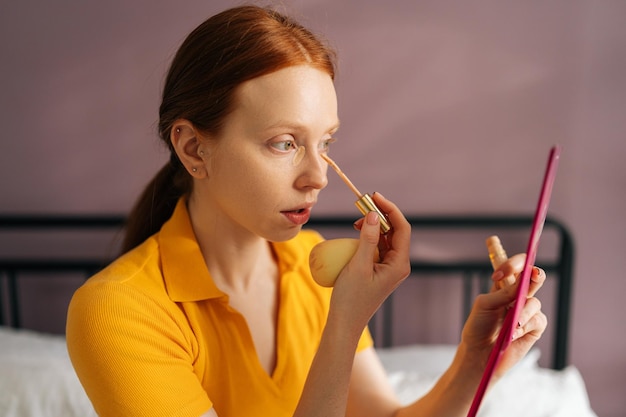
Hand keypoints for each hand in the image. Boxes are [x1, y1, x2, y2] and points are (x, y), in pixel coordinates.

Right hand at [329, 193, 410, 329]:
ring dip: (374, 225)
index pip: (402, 228)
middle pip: (395, 231)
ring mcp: (389, 268)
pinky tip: (356, 234)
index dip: (390, 209)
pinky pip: (378, 247)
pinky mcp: (379, 270)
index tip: (374, 197)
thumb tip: (373, 215)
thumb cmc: (351, 298)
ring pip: (386, 237)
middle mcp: (399, 265)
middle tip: (362, 205)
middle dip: (380, 215)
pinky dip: (369, 236)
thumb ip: (367, 239)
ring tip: (356, 220)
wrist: (345, 322)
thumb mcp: (358, 266)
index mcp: (400, 264)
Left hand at [460, 254, 547, 378]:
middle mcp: (516, 295)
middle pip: (531, 276)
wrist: (480, 355)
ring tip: (510, 325)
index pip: (509, 264)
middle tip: (532, 273)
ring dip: (522, 311)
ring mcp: (527, 310)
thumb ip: (503, 293)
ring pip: (534, 300)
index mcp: (501, 285)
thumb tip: (524, 283)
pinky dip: (525, 325)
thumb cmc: (478, 328)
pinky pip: (537, 319)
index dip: (506, 257)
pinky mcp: (534, 326)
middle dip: (533, 273)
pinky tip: (513, 334)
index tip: (494, 250)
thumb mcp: (485, 305)